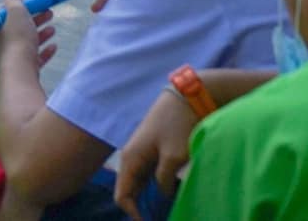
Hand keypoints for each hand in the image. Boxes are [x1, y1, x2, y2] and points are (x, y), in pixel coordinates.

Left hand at [0, 0, 56, 69]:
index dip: (21, 7)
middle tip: (49, 12)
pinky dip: (45, 51)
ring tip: (53, 29)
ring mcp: (13, 57)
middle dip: (35, 18)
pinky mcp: (24, 69)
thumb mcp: (16, 12)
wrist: (21, 71)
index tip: (35, 3)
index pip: (7, 14)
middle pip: (20, 27)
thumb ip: (14, 1)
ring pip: (28, 42)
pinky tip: (54, 46)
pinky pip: (36, 57)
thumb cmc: (17, 39)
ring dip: (41, 33)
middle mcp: (2, 44)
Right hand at [114, 86, 203, 219]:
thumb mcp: (173, 157)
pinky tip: (173, 194)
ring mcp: (142, 154)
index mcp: (130, 159)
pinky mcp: (154, 152)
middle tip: (160, 218)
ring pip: (140, 185)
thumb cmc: (177, 125)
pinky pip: (150, 177)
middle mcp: (131, 158)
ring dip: (150, 199)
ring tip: (167, 211)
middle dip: (141, 208)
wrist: (185, 98)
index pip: (122, 196)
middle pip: (129, 192)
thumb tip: (163, 195)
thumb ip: (164, 181)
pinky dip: (158, 188)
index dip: (134, 214)